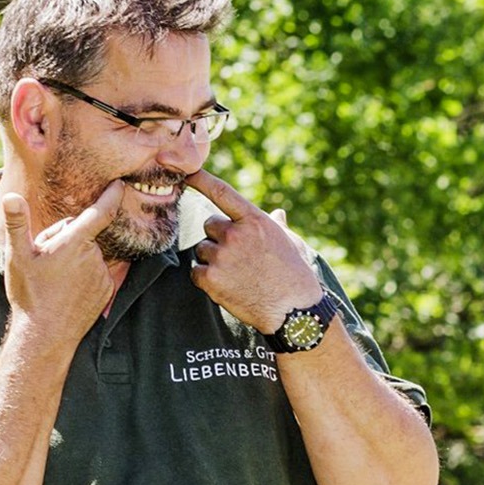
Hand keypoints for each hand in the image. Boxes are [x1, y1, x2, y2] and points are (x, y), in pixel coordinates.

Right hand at [0, 183, 122, 350]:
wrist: (45, 336)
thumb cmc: (30, 294)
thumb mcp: (17, 256)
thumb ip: (17, 223)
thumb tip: (11, 196)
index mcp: (74, 243)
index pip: (101, 212)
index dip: (112, 195)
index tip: (120, 184)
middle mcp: (94, 256)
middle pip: (84, 235)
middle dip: (69, 239)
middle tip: (47, 259)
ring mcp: (102, 275)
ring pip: (90, 255)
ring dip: (77, 259)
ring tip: (56, 278)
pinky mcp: (106, 291)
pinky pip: (97, 273)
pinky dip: (86, 275)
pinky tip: (68, 289)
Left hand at [185, 169, 322, 332]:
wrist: (293, 310)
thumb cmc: (294, 274)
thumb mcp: (290, 242)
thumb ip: (276, 225)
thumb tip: (278, 214)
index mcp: (254, 220)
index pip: (222, 192)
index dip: (202, 180)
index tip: (188, 174)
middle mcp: (235, 234)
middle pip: (209, 226)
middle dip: (218, 238)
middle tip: (238, 257)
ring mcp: (222, 256)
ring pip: (202, 250)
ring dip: (213, 260)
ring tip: (237, 274)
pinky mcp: (211, 279)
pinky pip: (196, 272)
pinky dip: (206, 280)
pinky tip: (227, 286)